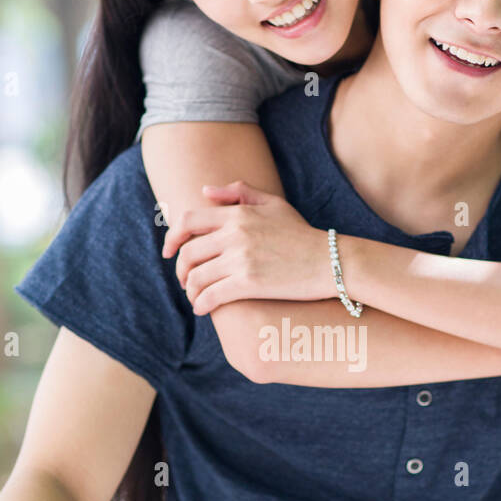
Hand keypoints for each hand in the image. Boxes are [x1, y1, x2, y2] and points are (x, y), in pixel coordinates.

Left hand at [161, 180, 333, 313]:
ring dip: (190, 291)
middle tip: (185, 281)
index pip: (188, 222)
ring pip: (196, 277)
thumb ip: (239, 192)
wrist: (332, 261)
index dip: (171, 238)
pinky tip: (203, 309)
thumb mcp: (274, 204)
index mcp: (238, 213)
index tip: (168, 252)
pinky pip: (211, 296)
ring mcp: (241, 259)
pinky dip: (201, 304)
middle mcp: (235, 234)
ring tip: (196, 297)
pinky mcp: (248, 283)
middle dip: (181, 270)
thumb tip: (204, 191)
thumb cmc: (303, 234)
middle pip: (188, 253)